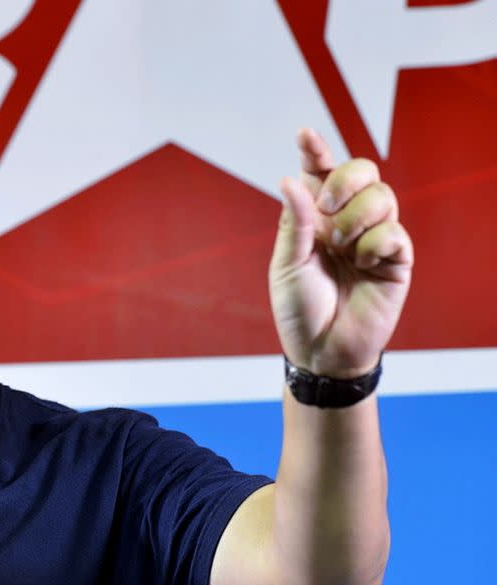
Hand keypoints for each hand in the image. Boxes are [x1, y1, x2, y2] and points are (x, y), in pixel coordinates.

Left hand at [269, 129, 413, 378]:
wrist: (321, 351)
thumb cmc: (299, 310)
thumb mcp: (286, 265)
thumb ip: (294, 223)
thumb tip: (291, 180)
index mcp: (315, 219)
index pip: (319, 175)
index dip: (315, 151)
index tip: (304, 134)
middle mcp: (346, 222)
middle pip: (362, 171)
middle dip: (345, 178)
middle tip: (327, 204)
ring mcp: (373, 239)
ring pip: (383, 196)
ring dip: (358, 215)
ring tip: (341, 245)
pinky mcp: (396, 260)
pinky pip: (395, 232)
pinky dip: (376, 241)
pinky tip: (362, 260)